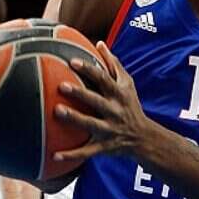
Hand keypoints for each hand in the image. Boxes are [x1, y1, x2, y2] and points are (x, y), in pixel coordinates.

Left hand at [52, 42, 152, 161]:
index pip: (104, 79)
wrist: (144, 137)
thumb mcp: (128, 85)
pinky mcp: (105, 146)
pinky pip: (87, 152)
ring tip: (56, 111)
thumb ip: (114, 64)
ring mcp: (110, 129)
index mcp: (119, 95)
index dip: (90, 70)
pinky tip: (54, 155)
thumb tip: (99, 43)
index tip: (73, 61)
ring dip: (75, 119)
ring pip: (91, 124)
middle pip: (97, 100)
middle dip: (80, 93)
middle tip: (61, 85)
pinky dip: (72, 155)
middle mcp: (115, 111)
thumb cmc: (130, 106)